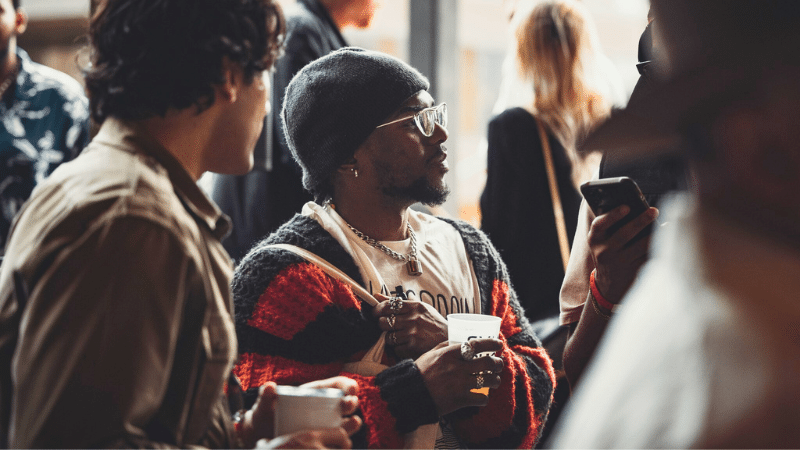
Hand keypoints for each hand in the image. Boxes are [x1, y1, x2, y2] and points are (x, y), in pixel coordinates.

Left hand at [244, 378, 361, 446]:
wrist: (261, 439)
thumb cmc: (264, 418)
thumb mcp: (264, 408)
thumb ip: (265, 398)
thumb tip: (269, 386)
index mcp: (314, 394)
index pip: (336, 385)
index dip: (347, 386)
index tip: (351, 389)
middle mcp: (324, 409)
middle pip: (345, 403)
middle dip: (351, 402)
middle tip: (349, 405)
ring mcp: (324, 426)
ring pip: (345, 422)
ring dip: (352, 422)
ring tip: (354, 422)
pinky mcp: (322, 442)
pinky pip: (337, 440)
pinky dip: (344, 440)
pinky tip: (345, 441)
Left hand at [373, 299, 446, 359]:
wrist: (450, 339)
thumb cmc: (432, 322)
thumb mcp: (419, 307)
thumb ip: (398, 302)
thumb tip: (376, 295)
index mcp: (415, 306)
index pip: (387, 306)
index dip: (377, 310)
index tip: (376, 314)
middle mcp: (413, 319)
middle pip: (383, 322)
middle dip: (382, 325)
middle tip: (387, 326)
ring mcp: (413, 334)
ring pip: (387, 337)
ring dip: (390, 338)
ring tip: (399, 336)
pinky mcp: (413, 348)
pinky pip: (395, 349)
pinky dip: (398, 348)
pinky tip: (406, 345)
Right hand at [415, 339, 503, 415]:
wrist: (412, 394)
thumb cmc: (420, 371)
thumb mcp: (431, 353)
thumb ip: (447, 346)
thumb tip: (462, 342)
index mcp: (449, 354)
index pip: (476, 345)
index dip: (491, 343)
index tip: (499, 344)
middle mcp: (457, 368)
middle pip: (488, 363)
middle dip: (497, 363)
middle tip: (498, 364)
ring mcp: (460, 384)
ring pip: (489, 381)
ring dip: (495, 380)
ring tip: (494, 380)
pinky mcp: (461, 400)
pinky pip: (482, 398)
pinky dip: (484, 397)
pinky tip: (482, 396)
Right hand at [587, 204, 658, 302]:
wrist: (608, 284)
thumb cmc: (609, 253)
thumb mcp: (602, 241)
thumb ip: (611, 227)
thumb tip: (638, 209)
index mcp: (594, 239)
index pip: (599, 225)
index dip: (612, 215)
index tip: (627, 207)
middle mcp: (603, 251)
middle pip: (623, 234)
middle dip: (640, 221)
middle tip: (654, 211)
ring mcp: (617, 263)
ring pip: (639, 247)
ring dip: (653, 234)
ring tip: (666, 224)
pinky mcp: (631, 271)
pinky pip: (646, 257)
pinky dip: (657, 247)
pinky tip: (667, 238)